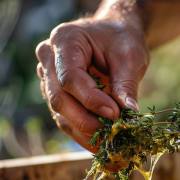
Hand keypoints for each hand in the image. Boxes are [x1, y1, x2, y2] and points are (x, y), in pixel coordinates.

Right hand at [36, 15, 148, 150]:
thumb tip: (129, 115)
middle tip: (112, 134)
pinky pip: (64, 117)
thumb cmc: (122, 40)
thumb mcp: (130, 57)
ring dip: (83, 131)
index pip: (70, 78)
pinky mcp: (57, 93)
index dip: (91, 100)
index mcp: (65, 40)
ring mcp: (49, 77)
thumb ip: (126, 85)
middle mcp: (49, 58)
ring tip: (108, 144)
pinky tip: (100, 144)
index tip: (116, 115)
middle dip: (86, 121)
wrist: (115, 35)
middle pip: (59, 98)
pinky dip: (82, 132)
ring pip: (59, 112)